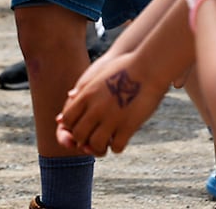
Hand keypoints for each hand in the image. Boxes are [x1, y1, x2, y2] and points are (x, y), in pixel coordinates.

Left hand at [55, 47, 170, 155]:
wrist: (148, 68)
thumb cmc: (124, 67)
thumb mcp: (98, 75)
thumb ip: (83, 88)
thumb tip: (69, 95)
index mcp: (86, 95)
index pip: (67, 119)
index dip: (71, 127)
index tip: (79, 127)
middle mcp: (95, 108)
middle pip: (78, 134)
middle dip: (83, 140)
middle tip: (91, 140)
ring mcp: (111, 118)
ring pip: (96, 144)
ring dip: (99, 147)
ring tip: (105, 144)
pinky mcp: (128, 126)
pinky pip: (117, 146)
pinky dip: (117, 148)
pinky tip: (120, 141)